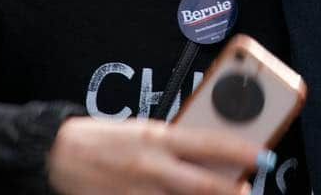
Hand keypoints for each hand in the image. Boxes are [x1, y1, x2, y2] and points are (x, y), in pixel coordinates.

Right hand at [47, 117, 259, 194]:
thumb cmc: (105, 139)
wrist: (60, 153)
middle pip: (204, 183)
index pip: (208, 143)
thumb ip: (172, 144)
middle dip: (231, 191)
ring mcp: (140, 192)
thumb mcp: (143, 132)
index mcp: (158, 138)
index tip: (260, 154)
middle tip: (248, 191)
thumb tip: (205, 155)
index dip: (239, 149)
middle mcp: (153, 166)